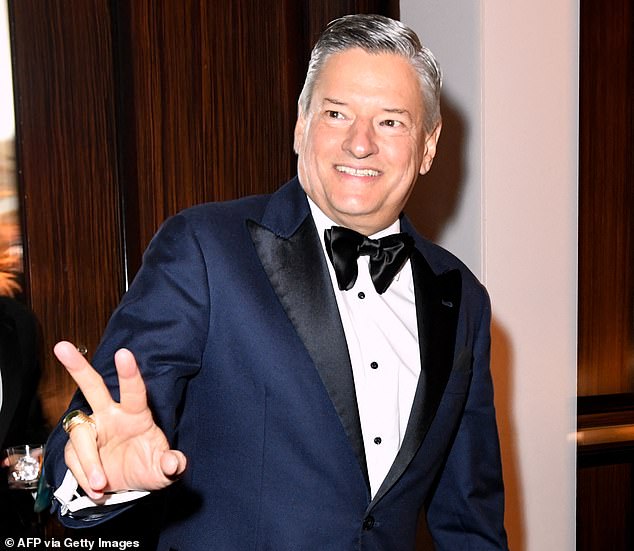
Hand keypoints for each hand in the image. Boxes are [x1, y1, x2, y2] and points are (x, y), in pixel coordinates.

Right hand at [54, 341, 186, 499]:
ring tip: (102, 483)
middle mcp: (111, 415)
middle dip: (77, 367)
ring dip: (88, 460)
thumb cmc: (150, 466)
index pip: (134, 391)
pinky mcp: (76, 447)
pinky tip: (97, 486)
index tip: (124, 353)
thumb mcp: (164, 470)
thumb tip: (174, 462)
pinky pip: (74, 459)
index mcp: (136, 414)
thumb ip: (171, 465)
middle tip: (61, 347)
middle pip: (93, 387)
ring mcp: (92, 430)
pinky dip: (84, 476)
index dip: (129, 373)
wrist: (131, 485)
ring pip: (79, 433)